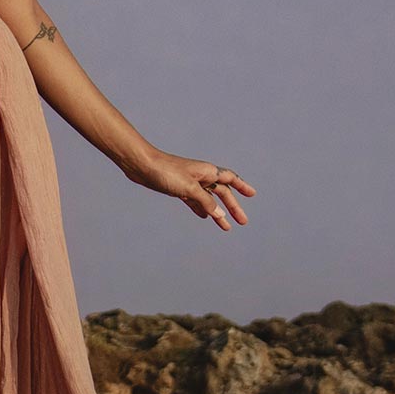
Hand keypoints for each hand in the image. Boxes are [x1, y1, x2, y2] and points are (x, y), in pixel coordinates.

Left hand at [134, 149, 253, 229]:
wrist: (141, 165)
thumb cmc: (165, 172)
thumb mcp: (189, 189)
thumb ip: (205, 201)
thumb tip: (218, 214)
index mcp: (207, 171)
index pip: (230, 178)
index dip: (242, 186)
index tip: (253, 195)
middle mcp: (200, 176)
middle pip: (222, 193)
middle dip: (233, 207)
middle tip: (243, 222)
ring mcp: (189, 183)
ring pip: (209, 199)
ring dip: (218, 212)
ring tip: (226, 227)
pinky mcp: (177, 189)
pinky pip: (195, 201)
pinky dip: (201, 209)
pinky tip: (205, 217)